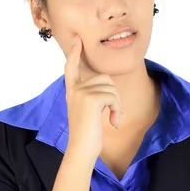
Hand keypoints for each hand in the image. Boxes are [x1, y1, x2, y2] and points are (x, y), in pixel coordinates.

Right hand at [64, 35, 122, 162]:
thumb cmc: (87, 134)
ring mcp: (82, 92)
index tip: (78, 41)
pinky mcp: (91, 98)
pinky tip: (113, 122)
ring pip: (111, 87)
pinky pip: (113, 96)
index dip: (74, 53)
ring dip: (117, 104)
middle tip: (112, 114)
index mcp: (72, 91)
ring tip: (112, 120)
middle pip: (105, 77)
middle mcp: (75, 89)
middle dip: (114, 95)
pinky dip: (118, 110)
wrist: (81, 149)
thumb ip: (92, 95)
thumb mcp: (87, 111)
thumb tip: (106, 82)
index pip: (71, 68)